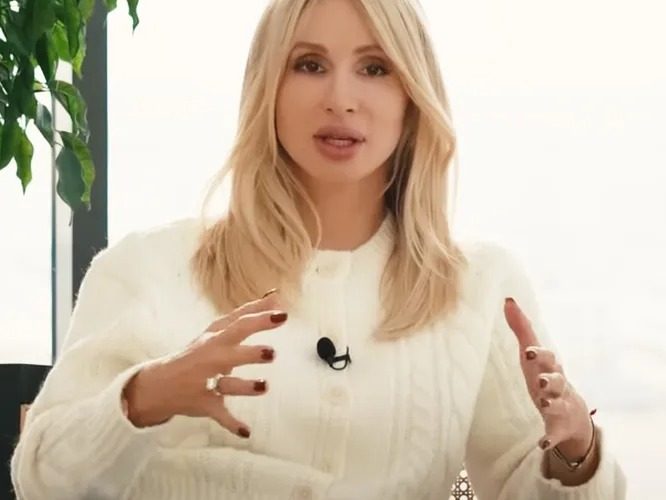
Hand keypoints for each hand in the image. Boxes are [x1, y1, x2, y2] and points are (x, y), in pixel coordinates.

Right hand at [123, 289, 285, 437]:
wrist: (160, 383)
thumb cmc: (198, 352)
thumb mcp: (218, 331)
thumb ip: (247, 314)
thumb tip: (276, 296)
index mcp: (215, 336)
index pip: (238, 322)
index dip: (259, 316)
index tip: (282, 310)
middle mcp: (211, 355)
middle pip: (230, 351)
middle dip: (249, 351)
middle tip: (271, 353)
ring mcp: (206, 380)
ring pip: (226, 384)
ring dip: (244, 386)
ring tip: (263, 386)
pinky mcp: (204, 402)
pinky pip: (220, 414)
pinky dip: (231, 424)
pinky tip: (246, 431)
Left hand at [503, 297, 593, 455]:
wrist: (572, 414)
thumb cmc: (546, 376)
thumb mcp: (533, 354)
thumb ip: (521, 328)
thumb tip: (507, 299)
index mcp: (548, 367)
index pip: (546, 356)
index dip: (538, 353)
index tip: (528, 351)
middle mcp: (557, 385)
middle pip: (557, 378)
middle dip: (549, 377)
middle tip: (540, 379)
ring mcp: (560, 405)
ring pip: (558, 403)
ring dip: (551, 403)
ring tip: (543, 403)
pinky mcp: (557, 427)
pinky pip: (554, 434)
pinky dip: (549, 439)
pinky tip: (541, 444)